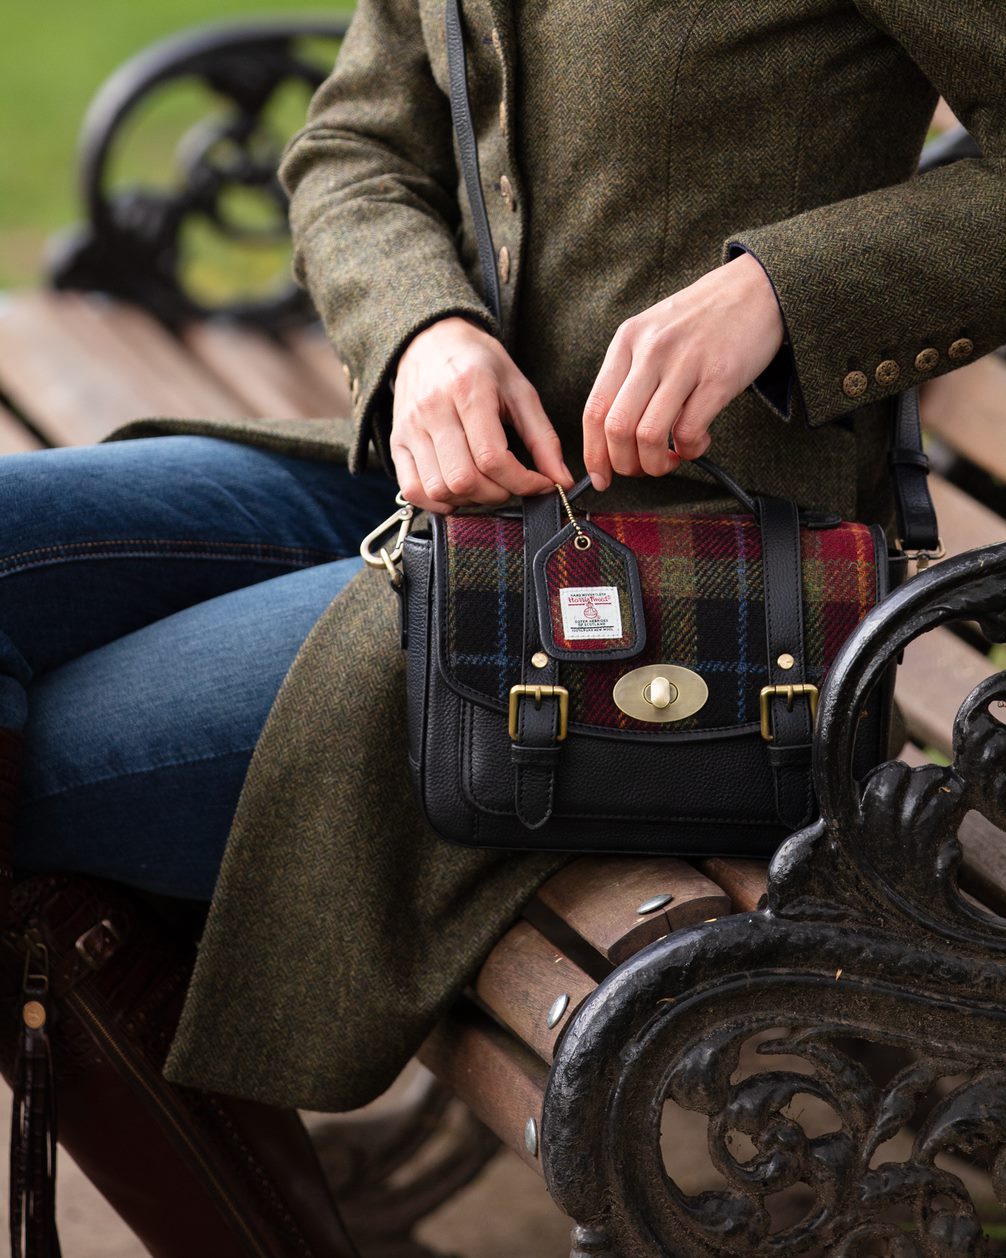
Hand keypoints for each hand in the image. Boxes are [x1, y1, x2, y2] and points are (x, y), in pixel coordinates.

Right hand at [391, 316, 572, 512]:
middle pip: (464, 479)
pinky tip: (458, 493)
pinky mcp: (397, 442)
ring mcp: (410, 428)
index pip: (493, 457)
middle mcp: (433, 410)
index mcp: (468, 390)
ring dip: (469, 500)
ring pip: (439, 489)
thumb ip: (543, 438)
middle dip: (497, 494)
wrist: (432, 340)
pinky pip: (413, 489)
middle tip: (511, 484)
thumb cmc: (480, 364)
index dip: (523, 482)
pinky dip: (438, 502)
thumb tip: (562, 481)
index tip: (540, 485)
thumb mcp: (520, 390)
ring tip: (486, 486)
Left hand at [582, 252, 784, 489]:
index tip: (600, 476)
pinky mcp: (718, 377)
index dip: (593, 453)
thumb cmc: (701, 320)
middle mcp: (650, 350)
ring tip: (669, 460)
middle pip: (617, 429)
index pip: (594, 409)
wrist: (756, 289)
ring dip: (656, 464)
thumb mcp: (653, 333)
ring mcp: (684, 363)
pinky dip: (689, 450)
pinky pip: (688, 432)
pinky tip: (696, 442)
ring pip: (648, 436)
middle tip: (640, 469)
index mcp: (627, 341)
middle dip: (625, 465)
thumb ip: (630, 375)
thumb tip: (612, 437)